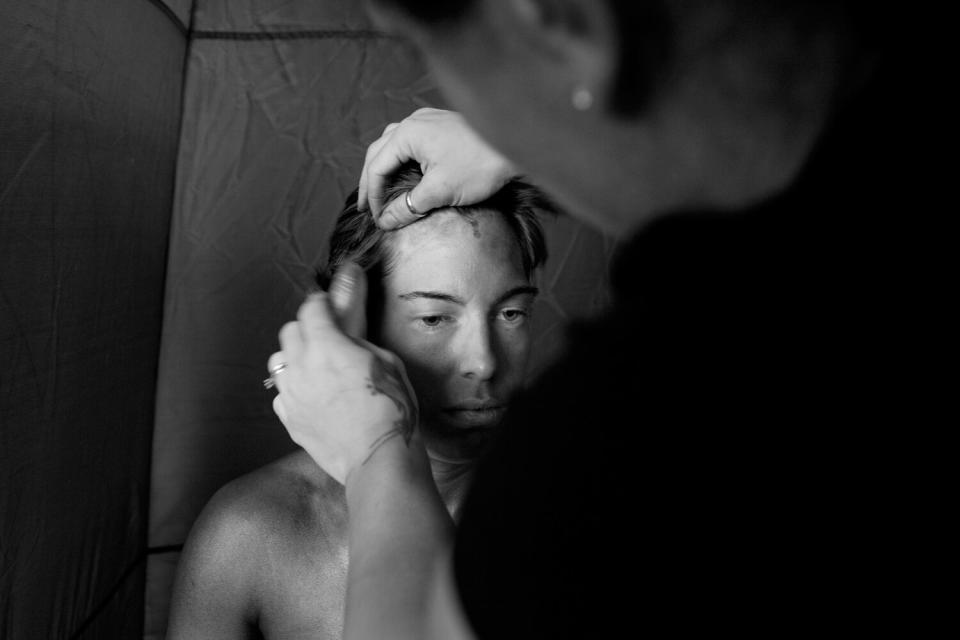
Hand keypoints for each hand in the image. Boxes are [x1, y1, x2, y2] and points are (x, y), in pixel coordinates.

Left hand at [269, 263, 418, 484]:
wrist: (378, 457)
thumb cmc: (391, 408)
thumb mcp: (386, 361)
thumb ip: (359, 340)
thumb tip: (348, 326)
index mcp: (327, 346)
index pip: (311, 308)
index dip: (322, 302)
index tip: (329, 302)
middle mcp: (301, 366)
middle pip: (290, 331)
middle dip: (307, 328)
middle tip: (327, 337)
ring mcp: (290, 394)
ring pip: (278, 362)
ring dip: (295, 358)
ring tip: (315, 368)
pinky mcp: (288, 418)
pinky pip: (281, 394)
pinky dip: (294, 390)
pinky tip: (313, 397)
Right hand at [358, 108, 516, 228]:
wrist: (516, 144)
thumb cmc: (480, 165)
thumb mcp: (439, 191)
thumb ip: (408, 207)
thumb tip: (386, 221)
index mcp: (407, 133)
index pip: (376, 167)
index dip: (372, 195)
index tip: (374, 218)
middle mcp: (414, 121)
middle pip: (379, 152)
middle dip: (371, 180)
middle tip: (366, 205)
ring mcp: (429, 120)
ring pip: (394, 144)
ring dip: (385, 167)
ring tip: (381, 189)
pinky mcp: (443, 125)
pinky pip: (412, 141)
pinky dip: (402, 159)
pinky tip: (406, 172)